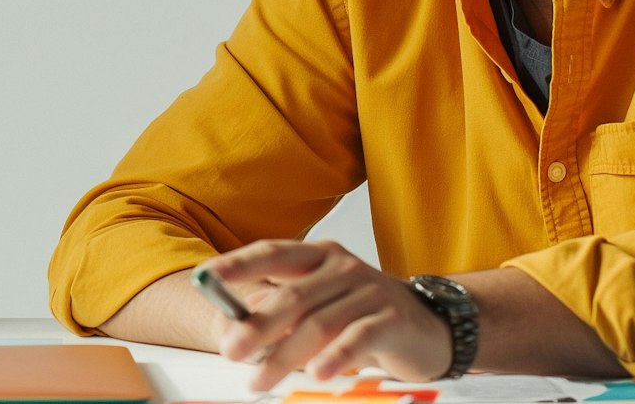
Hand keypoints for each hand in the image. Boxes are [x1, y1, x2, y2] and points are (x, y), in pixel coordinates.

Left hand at [206, 240, 452, 388]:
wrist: (429, 327)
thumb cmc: (361, 314)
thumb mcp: (318, 305)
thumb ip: (280, 309)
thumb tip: (235, 323)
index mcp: (318, 255)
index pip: (272, 252)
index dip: (238, 264)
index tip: (206, 279)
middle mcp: (342, 265)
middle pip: (292, 294)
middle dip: (256, 326)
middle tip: (230, 351)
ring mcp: (369, 290)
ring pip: (320, 322)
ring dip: (286, 356)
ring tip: (261, 381)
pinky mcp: (392, 319)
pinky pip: (358, 338)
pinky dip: (336, 357)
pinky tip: (318, 375)